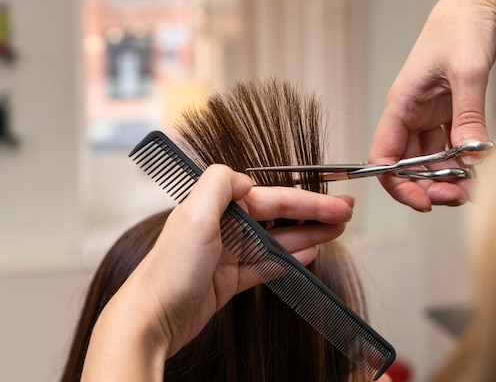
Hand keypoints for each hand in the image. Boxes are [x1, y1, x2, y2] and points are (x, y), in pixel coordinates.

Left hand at [81, 164, 353, 380]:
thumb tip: (244, 177)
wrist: (151, 319)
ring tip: (336, 232)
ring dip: (307, 234)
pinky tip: (308, 253)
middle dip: (313, 214)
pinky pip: (266, 265)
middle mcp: (222, 227)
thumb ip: (218, 184)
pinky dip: (288, 258)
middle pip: (277, 216)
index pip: (271, 198)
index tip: (335, 202)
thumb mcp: (193, 216)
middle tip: (345, 214)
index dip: (306, 200)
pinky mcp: (228, 280)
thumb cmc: (168, 271)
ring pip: (276, 240)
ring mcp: (227, 254)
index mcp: (215, 206)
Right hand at [369, 0, 495, 210]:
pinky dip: (459, 163)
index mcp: (400, 105)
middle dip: (426, 186)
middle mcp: (409, 115)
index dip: (397, 184)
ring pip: (427, 161)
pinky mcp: (446, 114)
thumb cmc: (461, 25)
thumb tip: (471, 157)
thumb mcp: (467, 70)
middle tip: (455, 197)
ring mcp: (427, 116)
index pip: (384, 157)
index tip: (422, 201)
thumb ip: (468, 114)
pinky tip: (474, 171)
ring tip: (469, 190)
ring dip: (444, 179)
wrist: (479, 3)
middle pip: (406, 165)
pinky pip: (447, 148)